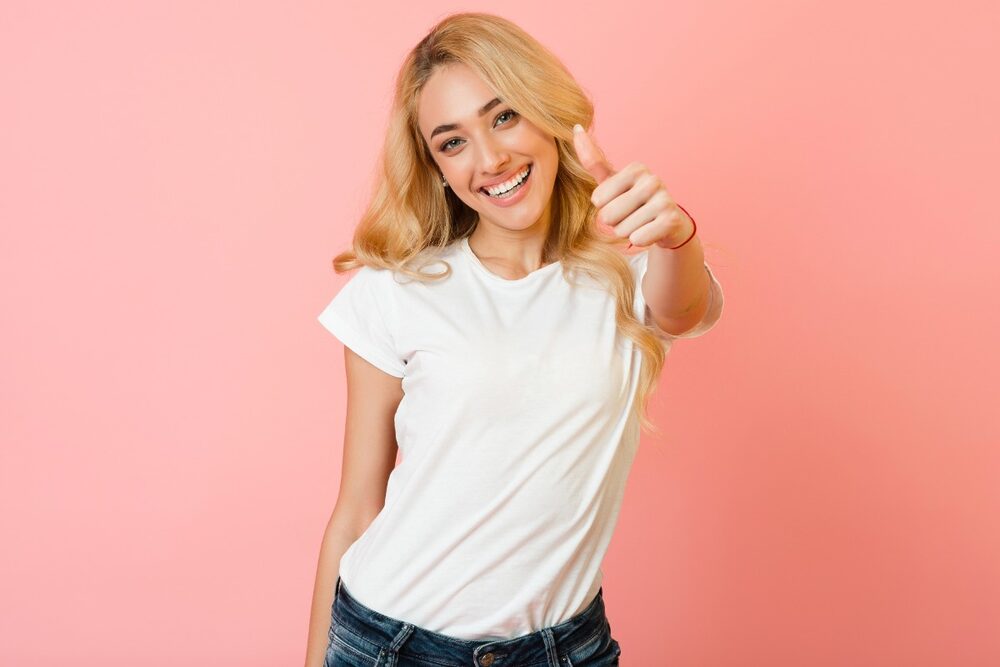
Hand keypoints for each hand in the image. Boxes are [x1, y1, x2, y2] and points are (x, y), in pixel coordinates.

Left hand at [572, 124, 693, 248]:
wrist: (668, 224)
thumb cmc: (634, 202)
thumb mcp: (613, 182)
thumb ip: (593, 161)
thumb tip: (575, 129)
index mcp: (636, 169)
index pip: (598, 200)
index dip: (604, 208)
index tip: (620, 202)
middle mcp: (653, 180)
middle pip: (608, 215)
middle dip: (615, 222)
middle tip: (631, 216)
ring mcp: (664, 199)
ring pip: (623, 229)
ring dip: (627, 232)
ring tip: (641, 223)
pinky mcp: (671, 220)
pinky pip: (638, 238)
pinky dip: (639, 240)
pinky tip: (650, 232)